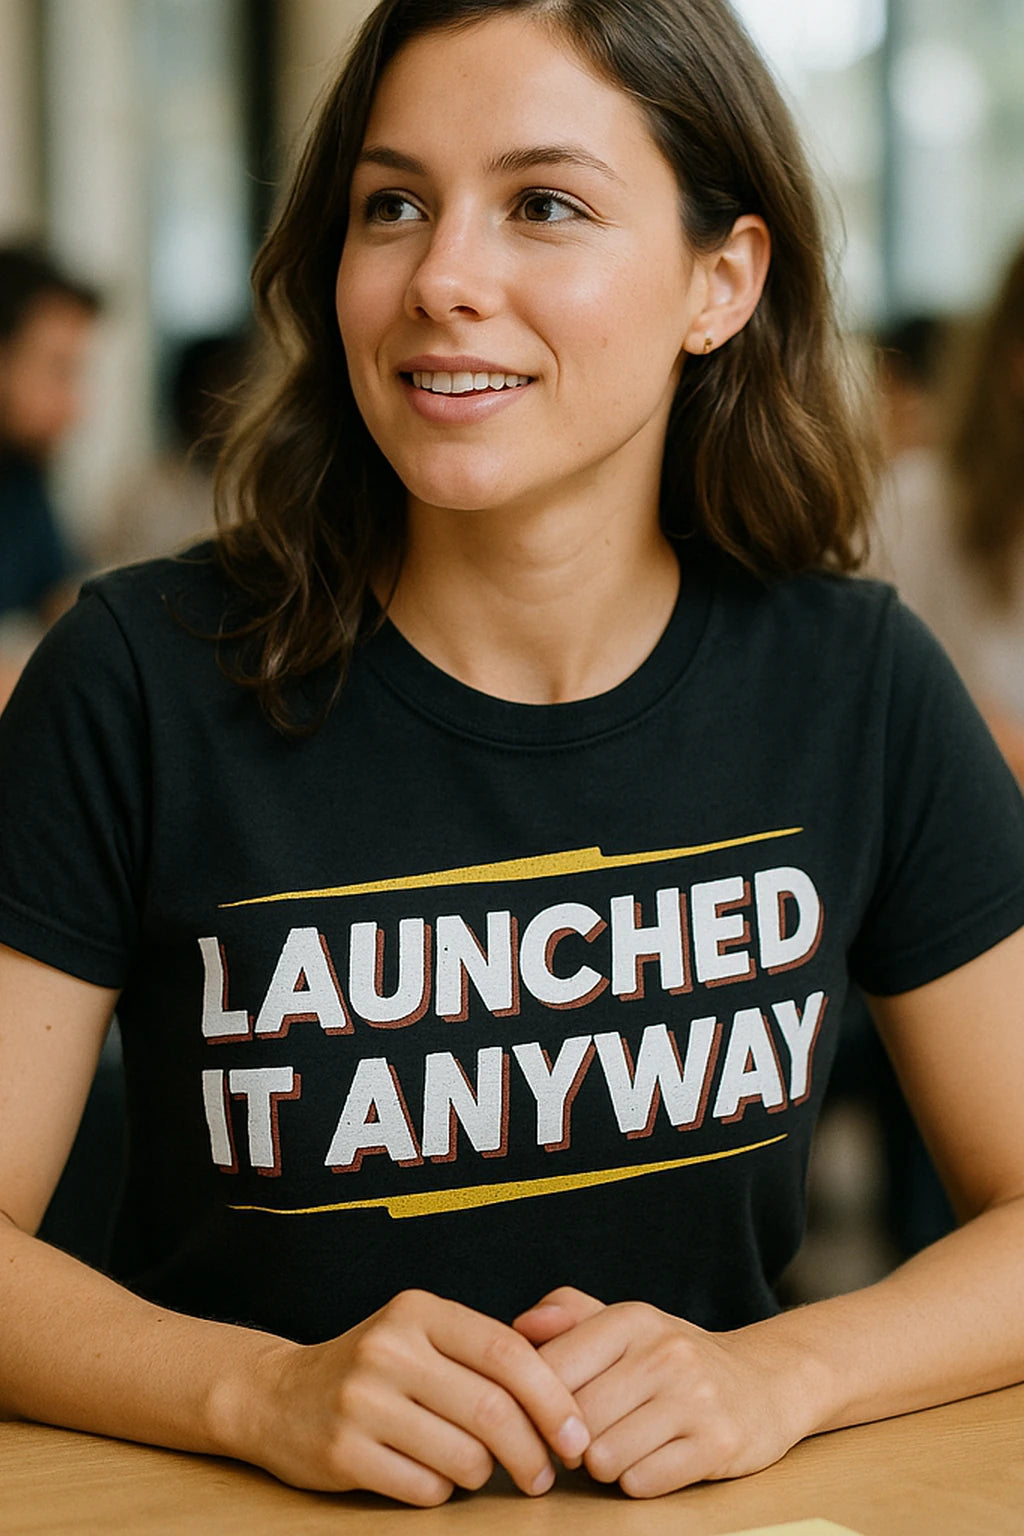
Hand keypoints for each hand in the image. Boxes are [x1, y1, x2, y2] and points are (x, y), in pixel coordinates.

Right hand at [242, 1288, 590, 1506]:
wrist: (276, 1395)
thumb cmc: (376, 1368)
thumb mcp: (421, 1335)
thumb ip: (483, 1352)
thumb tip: (565, 1399)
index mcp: (419, 1311)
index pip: (508, 1353)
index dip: (553, 1399)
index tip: (578, 1437)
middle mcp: (389, 1348)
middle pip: (492, 1411)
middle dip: (533, 1453)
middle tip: (545, 1475)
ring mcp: (362, 1400)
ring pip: (464, 1456)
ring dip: (484, 1474)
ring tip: (476, 1468)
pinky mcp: (343, 1452)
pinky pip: (425, 1488)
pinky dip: (442, 1491)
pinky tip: (430, 1474)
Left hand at [514, 1286, 812, 1497]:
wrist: (766, 1381)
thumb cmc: (676, 1358)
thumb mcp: (628, 1325)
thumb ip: (570, 1316)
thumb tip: (521, 1324)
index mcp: (632, 1319)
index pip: (551, 1368)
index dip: (540, 1402)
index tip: (551, 1412)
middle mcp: (664, 1353)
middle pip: (576, 1420)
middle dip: (573, 1440)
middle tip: (590, 1436)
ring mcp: (694, 1398)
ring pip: (603, 1458)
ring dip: (605, 1465)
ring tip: (624, 1446)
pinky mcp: (717, 1444)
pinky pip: (642, 1483)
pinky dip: (639, 1481)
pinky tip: (656, 1460)